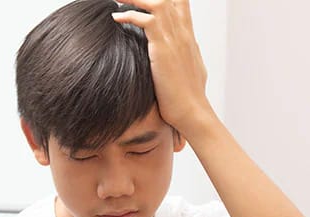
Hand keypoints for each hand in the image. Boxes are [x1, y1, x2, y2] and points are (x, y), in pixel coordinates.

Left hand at [112, 0, 214, 137]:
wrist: (192, 111)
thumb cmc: (190, 95)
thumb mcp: (193, 67)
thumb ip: (189, 53)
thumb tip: (189, 49)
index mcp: (189, 35)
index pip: (181, 2)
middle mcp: (183, 32)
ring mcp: (175, 39)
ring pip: (156, 2)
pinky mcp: (163, 49)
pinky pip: (145, 21)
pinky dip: (128, 16)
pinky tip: (115, 17)